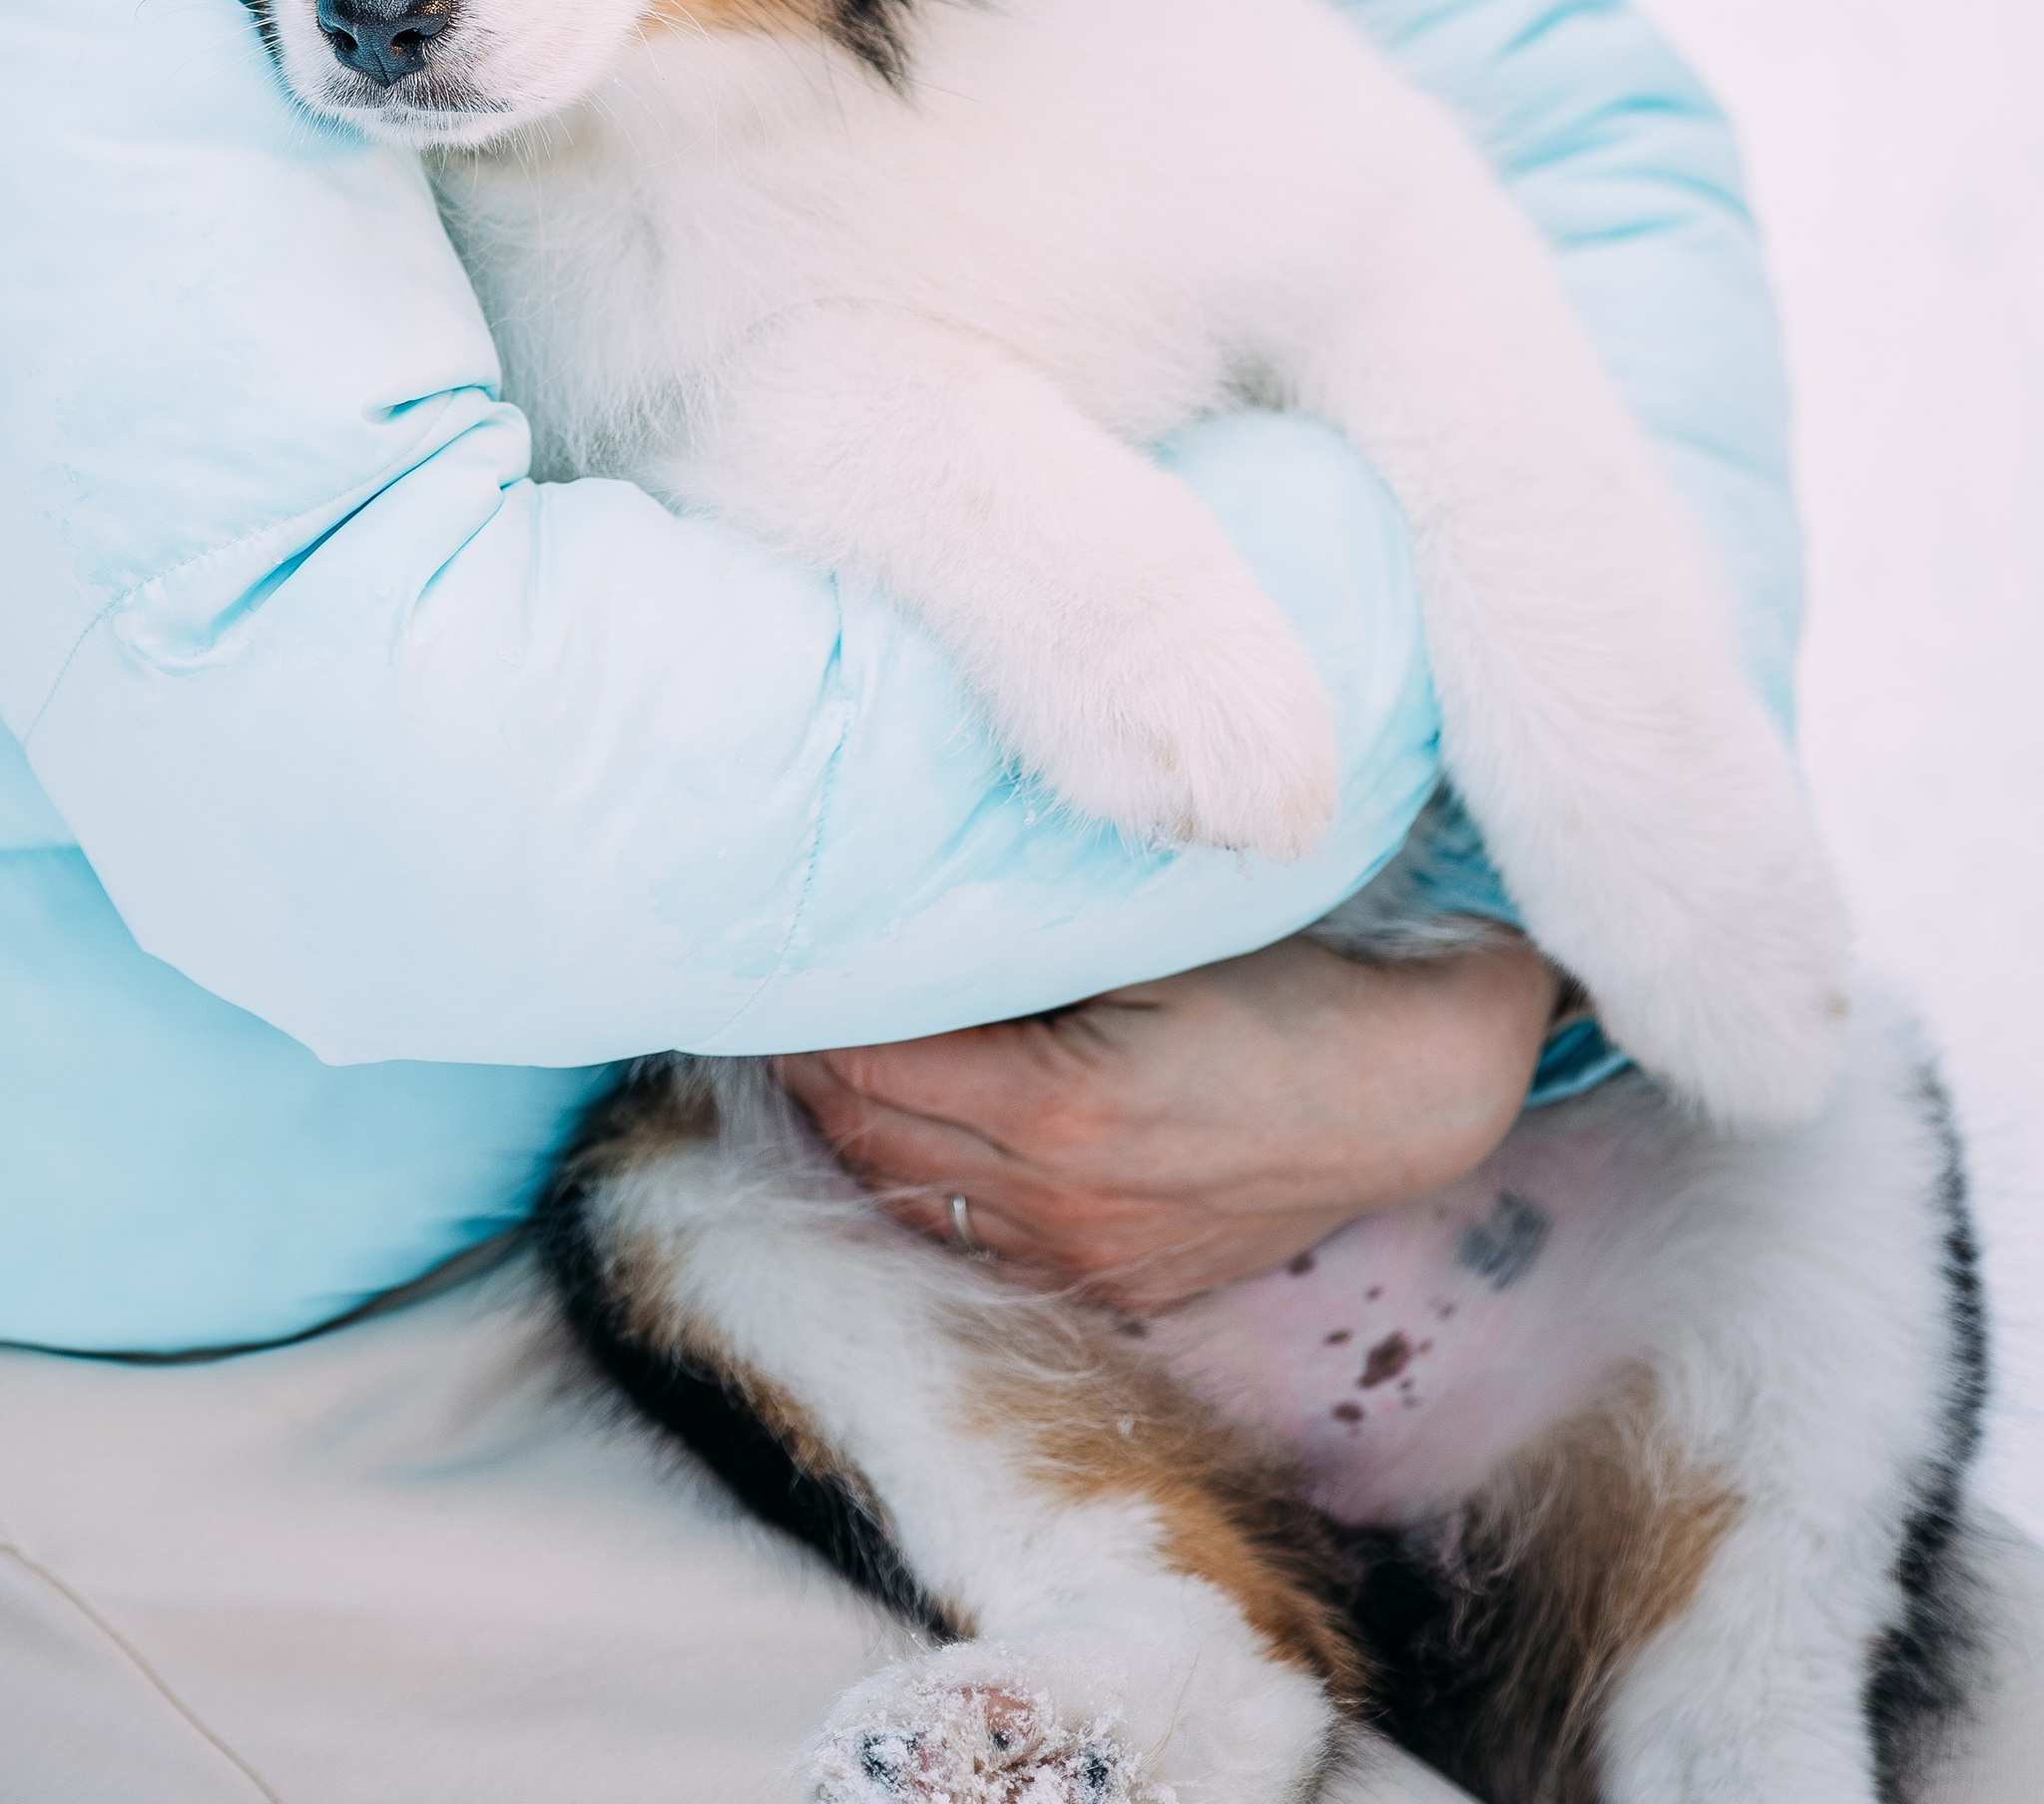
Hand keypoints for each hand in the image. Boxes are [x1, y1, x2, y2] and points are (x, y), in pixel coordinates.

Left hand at [777, 928, 1559, 1310]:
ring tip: (807, 1052)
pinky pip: (979, 1241)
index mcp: (1055, 1110)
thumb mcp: (1148, 933)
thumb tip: (908, 897)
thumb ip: (1025, 932)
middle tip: (760, 994)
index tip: (759, 954)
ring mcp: (1092, 1257)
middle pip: (870, 1135)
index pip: (868, 1063)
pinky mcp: (1126, 1282)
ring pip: (911, 1199)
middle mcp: (1059, 1204)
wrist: (1419, 1080)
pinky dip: (920, 1182)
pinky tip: (899, 1128)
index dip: (803, 1011)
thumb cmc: (1293, 972)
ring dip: (850, 1129)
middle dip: (804, 1066)